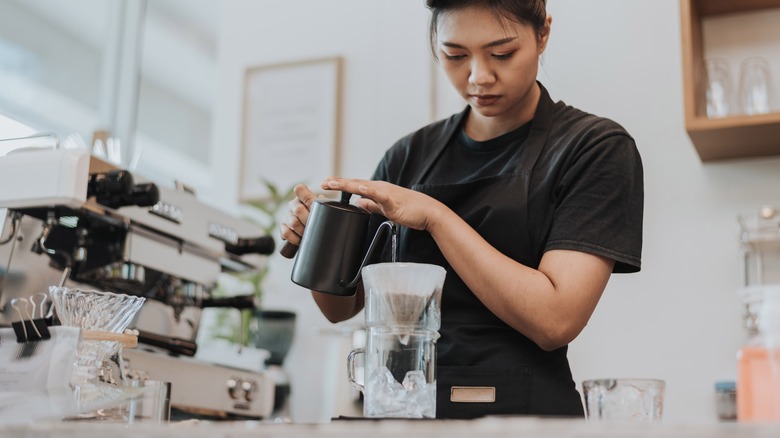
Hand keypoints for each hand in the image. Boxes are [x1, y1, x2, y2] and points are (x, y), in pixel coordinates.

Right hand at [279, 184, 317, 245]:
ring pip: (293, 222)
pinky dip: (295, 238)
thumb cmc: (319, 218)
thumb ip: (324, 204)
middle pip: (298, 209)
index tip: (312, 205)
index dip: (305, 195)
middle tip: (315, 227)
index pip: (300, 189)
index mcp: (303, 197)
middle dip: (308, 220)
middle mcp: (293, 204)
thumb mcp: (322, 210)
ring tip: (309, 235)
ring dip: (303, 231)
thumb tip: (322, 199)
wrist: (311, 233)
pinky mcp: (282, 226)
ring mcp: (287, 215)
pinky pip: (286, 233)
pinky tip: (301, 240)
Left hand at [321, 177, 440, 231]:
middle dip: (338, 183)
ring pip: (362, 187)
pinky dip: (368, 192)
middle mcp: (380, 188)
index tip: (326, 184)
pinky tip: (359, 190)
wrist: (428, 212)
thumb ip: (371, 205)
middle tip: (322, 182)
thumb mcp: (385, 208)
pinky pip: (378, 196)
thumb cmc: (410, 210)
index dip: (340, 185)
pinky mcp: (392, 201)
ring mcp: (386, 193)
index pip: (355, 186)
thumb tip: (358, 203)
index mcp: (378, 190)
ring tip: (332, 184)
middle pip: (355, 184)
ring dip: (346, 184)